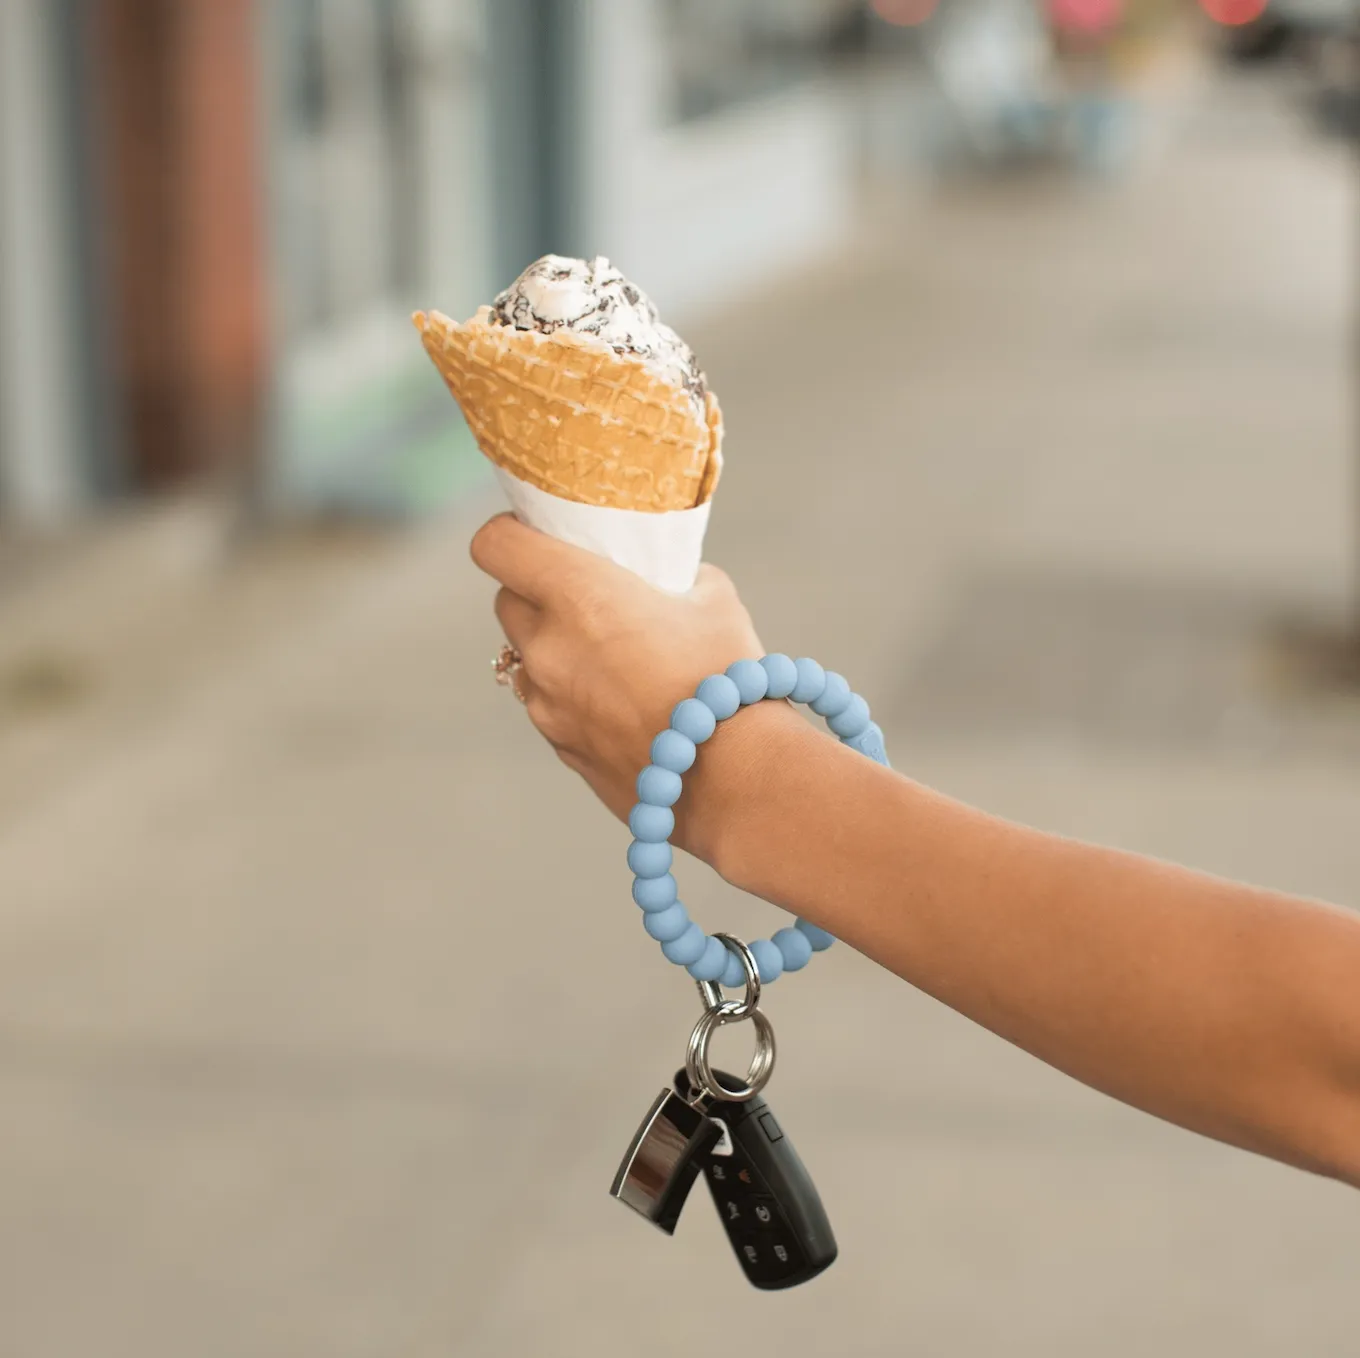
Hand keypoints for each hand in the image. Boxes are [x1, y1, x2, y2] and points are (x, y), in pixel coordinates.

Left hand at [469, 513, 767, 858]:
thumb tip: (669, 579)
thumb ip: (678, 577)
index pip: (495, 546)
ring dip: (553, 650)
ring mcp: (548, 706)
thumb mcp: (714, 600)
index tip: (534, 533)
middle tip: (581, 593)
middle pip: (506, 601)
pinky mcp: (562, 750)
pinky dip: (574, 697)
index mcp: (576, 595)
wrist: (735, 778)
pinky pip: (552, 709)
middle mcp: (547, 648)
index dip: (508, 533)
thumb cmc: (727, 678)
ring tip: (609, 655)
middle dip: (535, 592)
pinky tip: (625, 703)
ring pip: (526, 661)